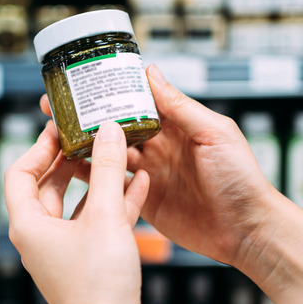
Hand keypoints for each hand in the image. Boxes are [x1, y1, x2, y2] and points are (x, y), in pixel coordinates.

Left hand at [5, 121, 151, 303]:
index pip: (19, 173)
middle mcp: (41, 238)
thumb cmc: (97, 284)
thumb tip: (107, 131)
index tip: (61, 129)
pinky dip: (115, 205)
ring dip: (99, 182)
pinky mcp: (89, 264)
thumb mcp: (105, 216)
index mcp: (28, 225)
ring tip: (120, 156)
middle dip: (72, 161)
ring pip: (78, 206)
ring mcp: (66, 252)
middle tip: (92, 138)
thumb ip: (107, 170)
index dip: (38, 147)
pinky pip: (99, 224)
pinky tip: (139, 186)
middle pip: (49, 187)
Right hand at [41, 65, 276, 267]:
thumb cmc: (242, 181)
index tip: (85, 81)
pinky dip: (93, 177)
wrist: (247, 231)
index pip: (139, 101)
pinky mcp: (145, 201)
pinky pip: (114, 186)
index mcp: (179, 126)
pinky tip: (70, 168)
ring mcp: (152, 174)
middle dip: (89, 116)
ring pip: (110, 154)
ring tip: (55, 133)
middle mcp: (162, 147)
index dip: (113, 91)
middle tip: (57, 106)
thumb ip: (181, 107)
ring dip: (84, 144)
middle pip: (117, 126)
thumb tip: (151, 72)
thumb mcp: (215, 134)